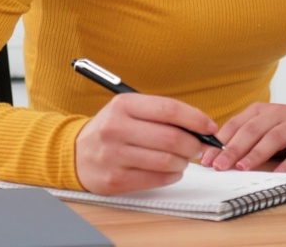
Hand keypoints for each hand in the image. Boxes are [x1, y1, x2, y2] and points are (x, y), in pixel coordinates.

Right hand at [75, 93, 219, 194]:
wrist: (75, 153)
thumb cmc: (111, 129)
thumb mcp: (129, 110)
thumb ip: (161, 114)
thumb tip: (200, 126)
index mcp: (123, 105)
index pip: (169, 110)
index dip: (196, 119)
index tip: (210, 127)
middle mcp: (116, 128)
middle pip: (171, 138)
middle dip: (194, 144)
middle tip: (199, 147)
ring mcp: (114, 156)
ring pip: (166, 160)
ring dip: (183, 161)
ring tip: (183, 158)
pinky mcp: (115, 180)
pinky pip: (156, 179)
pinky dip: (172, 175)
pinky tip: (171, 170)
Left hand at [200, 103, 285, 172]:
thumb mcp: (265, 124)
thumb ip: (245, 135)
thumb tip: (217, 154)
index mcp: (260, 111)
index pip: (235, 125)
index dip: (219, 142)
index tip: (206, 158)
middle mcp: (277, 115)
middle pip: (252, 130)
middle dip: (233, 149)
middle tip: (220, 165)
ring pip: (273, 138)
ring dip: (256, 153)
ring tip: (242, 167)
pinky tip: (278, 174)